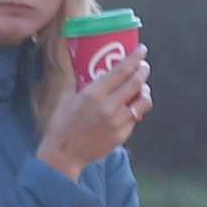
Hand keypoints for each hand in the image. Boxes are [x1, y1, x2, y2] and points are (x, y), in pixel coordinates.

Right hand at [37, 47, 150, 180]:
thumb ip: (79, 83)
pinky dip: (135, 110)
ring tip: (141, 89)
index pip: (122, 70)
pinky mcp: (122, 134)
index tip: (141, 50)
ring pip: (143, 101)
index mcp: (93, 94)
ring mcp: (117, 122)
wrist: (63, 155)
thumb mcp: (66, 99)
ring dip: (145, 91)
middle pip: (137, 82)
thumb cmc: (61, 126)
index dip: (135, 58)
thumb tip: (84, 68)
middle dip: (143, 71)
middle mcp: (108, 106)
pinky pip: (135, 117)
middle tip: (143, 67)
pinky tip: (129, 108)